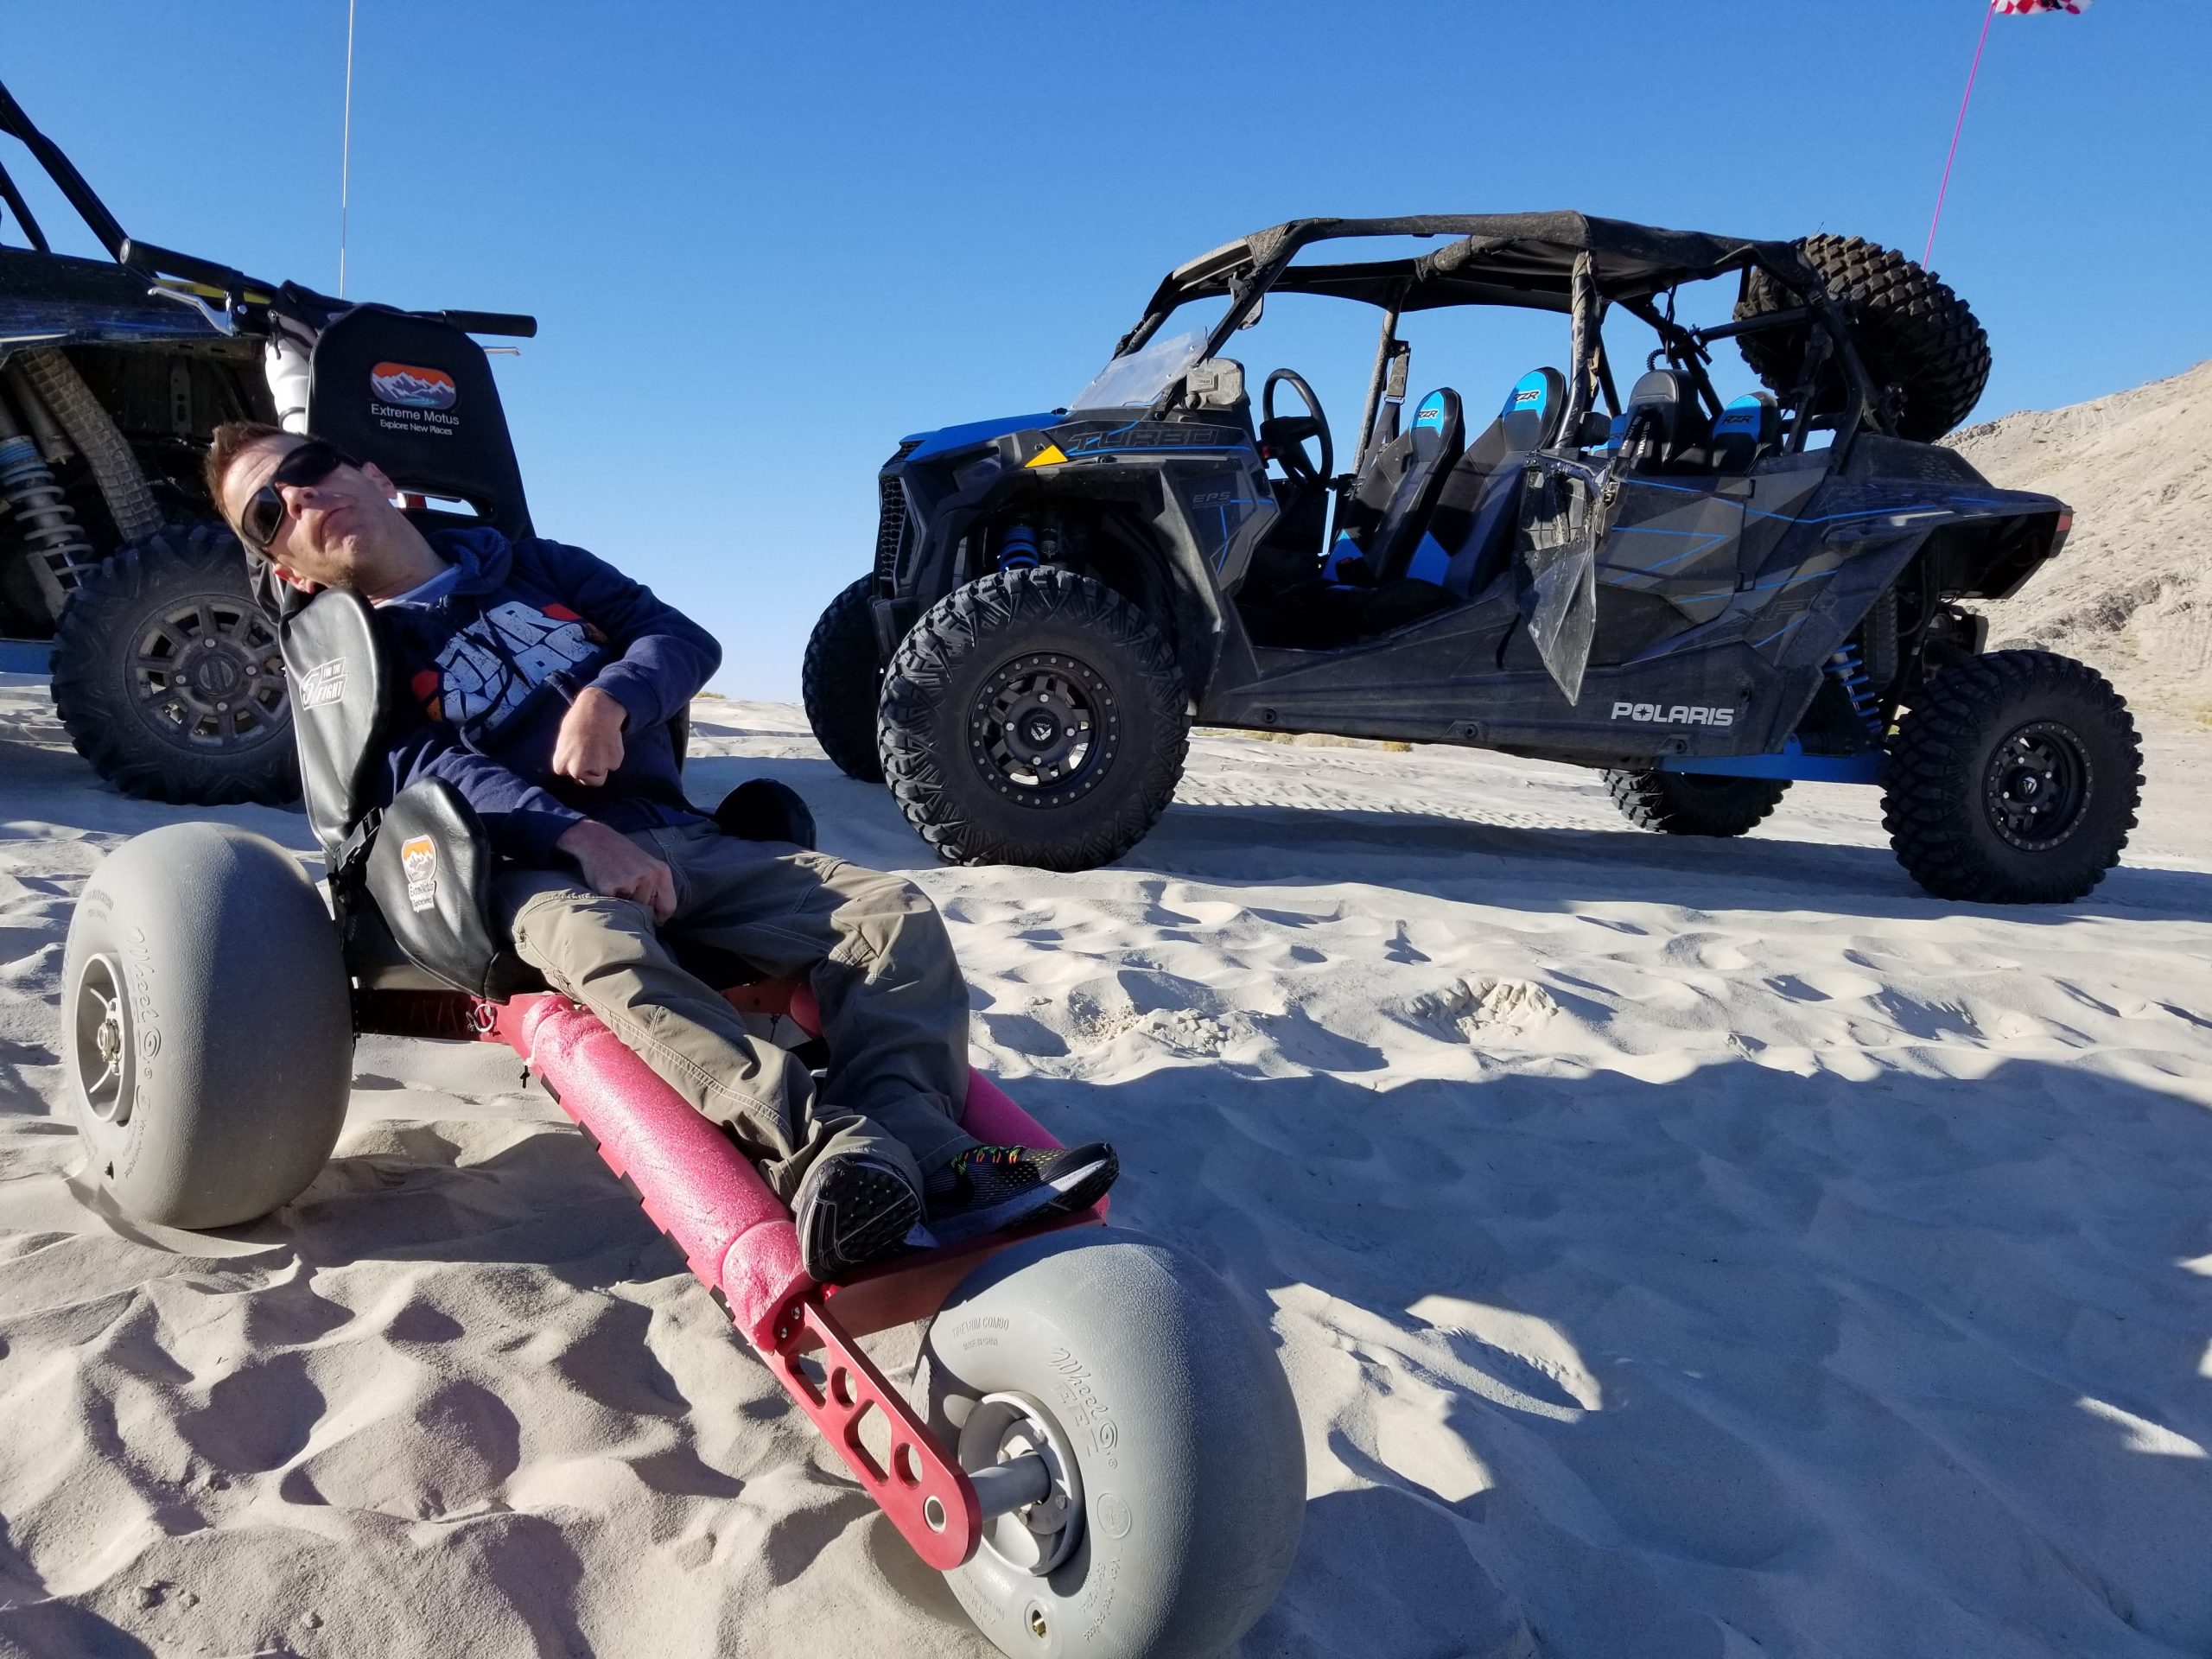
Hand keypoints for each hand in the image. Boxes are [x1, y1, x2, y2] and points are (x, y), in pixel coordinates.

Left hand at [553, 686, 627, 785]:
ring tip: (600, 745)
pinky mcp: (613, 763)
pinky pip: (613, 764)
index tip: (577, 753)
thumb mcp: (564, 740)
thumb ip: (567, 756)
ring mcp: (596, 768)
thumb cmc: (578, 720)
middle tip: (593, 755)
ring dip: (602, 764)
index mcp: (561, 764)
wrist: (598, 709)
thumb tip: (574, 769)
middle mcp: (577, 770)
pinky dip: (612, 756)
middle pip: (587, 781)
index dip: (573, 764)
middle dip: (591, 772)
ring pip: (601, 774)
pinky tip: (608, 741)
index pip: (567, 773)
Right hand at [556, 818, 675, 921]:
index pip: (669, 906)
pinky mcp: (612, 886)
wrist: (597, 840)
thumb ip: (656, 888)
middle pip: (648, 910)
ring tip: (618, 884)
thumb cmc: (623, 857)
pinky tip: (607, 883)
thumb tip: (658, 920)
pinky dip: (609, 898)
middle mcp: (650, 876)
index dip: (659, 917)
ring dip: (624, 902)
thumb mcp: (648, 867)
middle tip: (627, 888)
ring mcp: (631, 880)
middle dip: (638, 906)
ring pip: (632, 908)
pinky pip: (614, 904)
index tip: (650, 917)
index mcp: (662, 872)